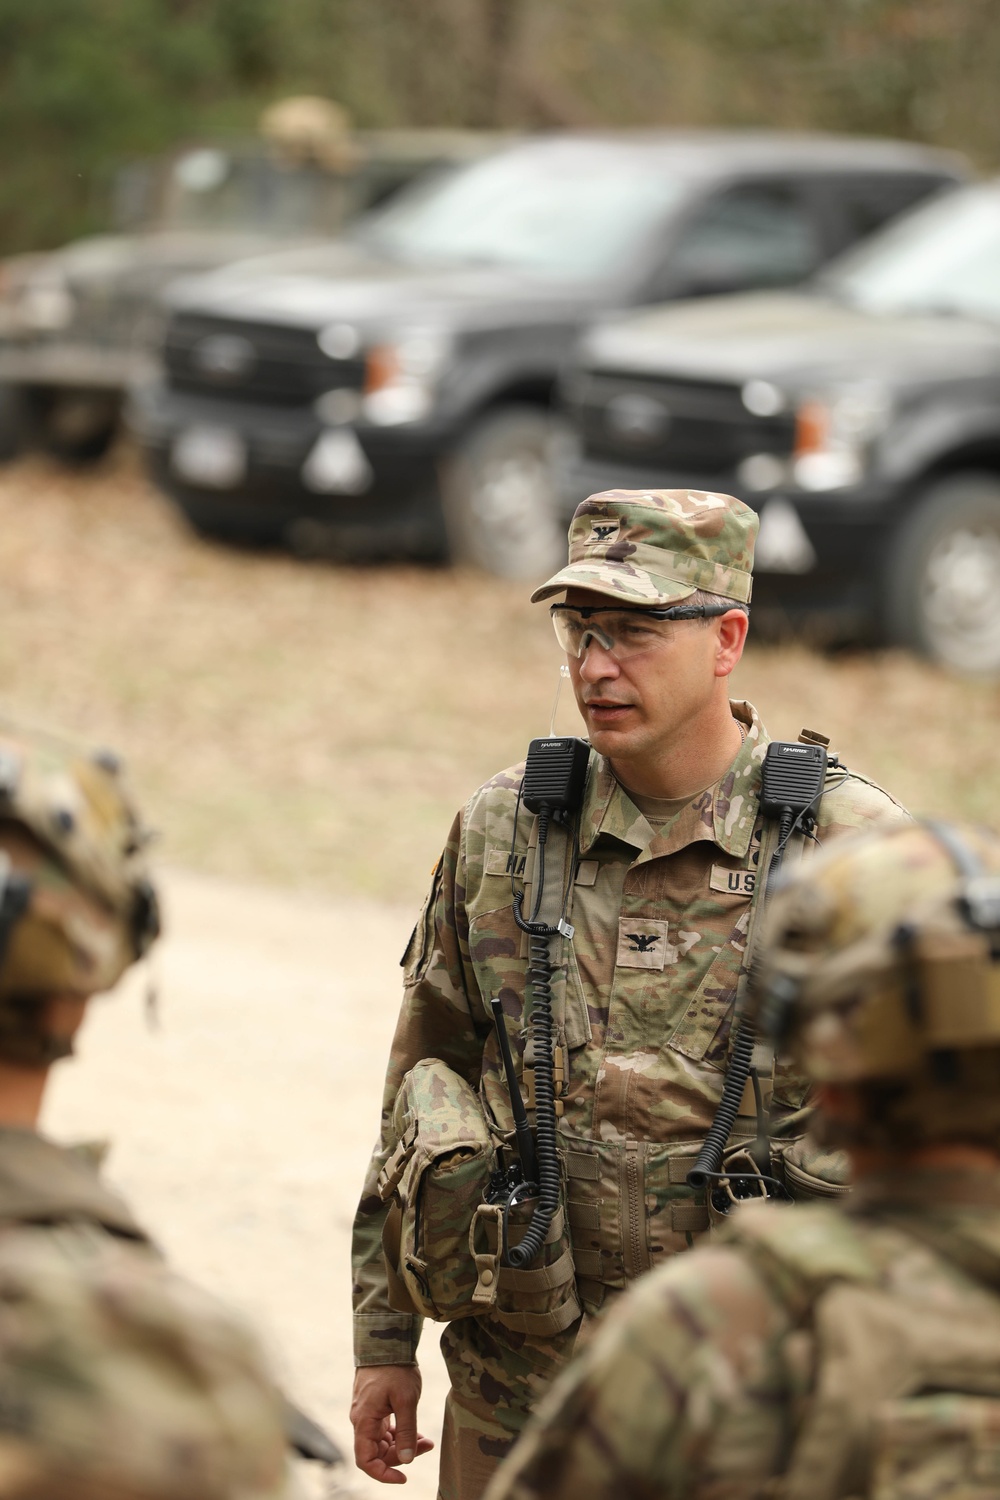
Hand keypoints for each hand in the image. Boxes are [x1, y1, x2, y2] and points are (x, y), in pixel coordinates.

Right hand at [351, 1364, 433, 1483]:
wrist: (388, 1341)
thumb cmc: (395, 1368)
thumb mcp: (406, 1401)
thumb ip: (406, 1432)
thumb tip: (406, 1460)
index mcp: (364, 1421)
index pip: (365, 1460)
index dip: (383, 1474)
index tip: (403, 1477)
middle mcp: (361, 1420)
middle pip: (377, 1452)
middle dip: (401, 1456)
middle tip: (426, 1446)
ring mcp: (368, 1413)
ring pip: (383, 1441)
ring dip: (403, 1444)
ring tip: (426, 1440)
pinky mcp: (375, 1407)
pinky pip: (385, 1429)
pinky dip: (400, 1433)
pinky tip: (417, 1432)